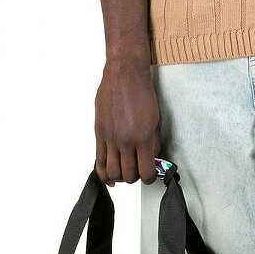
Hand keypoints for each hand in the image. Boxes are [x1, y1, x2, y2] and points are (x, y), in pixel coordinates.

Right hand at [95, 55, 161, 184]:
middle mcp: (125, 140)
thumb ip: (153, 142)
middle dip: (134, 177)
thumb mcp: (156, 119)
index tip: (150, 175)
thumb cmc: (142, 93)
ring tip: (124, 171)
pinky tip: (108, 173)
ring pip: (112, 171)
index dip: (149, 178)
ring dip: (119, 176)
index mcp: (143, 137)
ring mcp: (110, 138)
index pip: (146, 171)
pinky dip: (103, 171)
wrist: (124, 75)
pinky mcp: (99, 133)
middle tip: (137, 171)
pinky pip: (98, 160)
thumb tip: (151, 158)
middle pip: (128, 175)